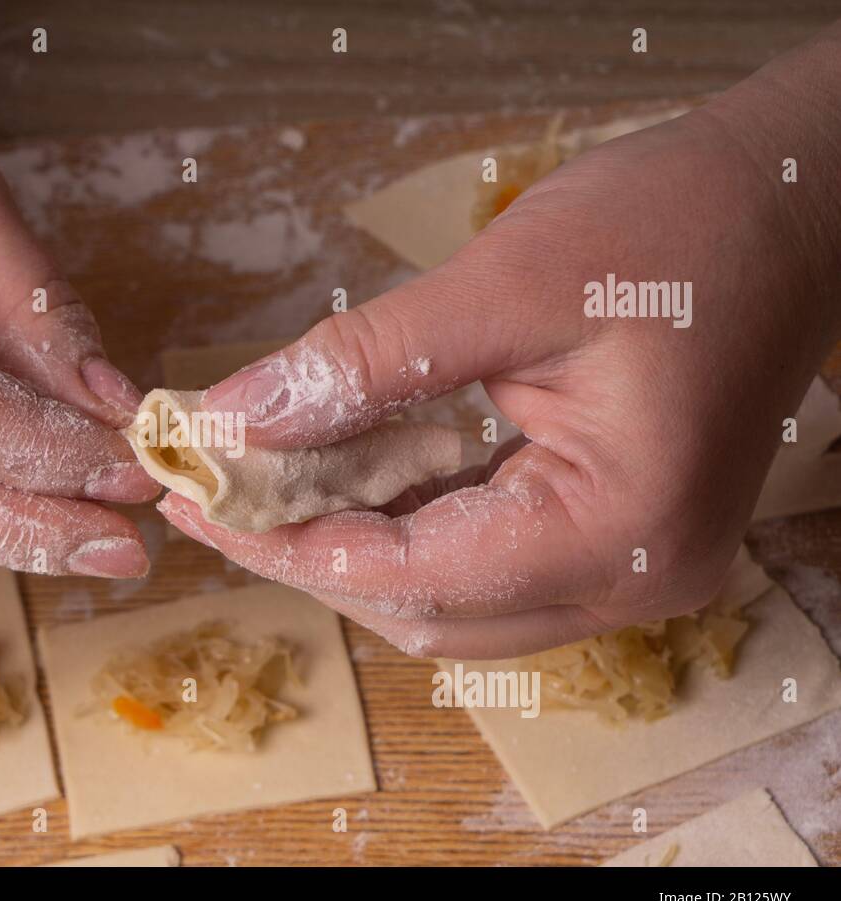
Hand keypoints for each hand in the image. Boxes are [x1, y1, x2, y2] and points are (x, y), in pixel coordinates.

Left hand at [161, 47, 840, 658]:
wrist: (793, 206)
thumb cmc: (676, 227)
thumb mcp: (505, 285)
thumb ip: (364, 362)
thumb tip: (237, 418)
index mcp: (620, 528)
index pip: (414, 574)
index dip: (291, 544)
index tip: (201, 500)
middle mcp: (633, 581)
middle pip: (427, 611)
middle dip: (311, 554)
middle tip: (219, 494)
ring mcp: (630, 571)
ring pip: (450, 601)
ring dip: (354, 547)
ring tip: (267, 484)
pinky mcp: (615, 542)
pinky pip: (486, 563)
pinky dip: (407, 527)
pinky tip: (347, 476)